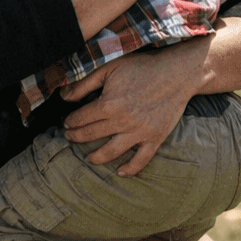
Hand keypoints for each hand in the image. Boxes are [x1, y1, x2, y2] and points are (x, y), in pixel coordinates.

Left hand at [59, 43, 205, 175]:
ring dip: (97, 157)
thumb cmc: (141, 68)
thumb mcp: (109, 68)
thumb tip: (64, 96)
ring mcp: (139, 132)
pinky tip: (120, 172)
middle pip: (92, 135)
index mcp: (109, 104)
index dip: (70, 122)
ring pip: (112, 152)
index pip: (81, 119)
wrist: (176, 73)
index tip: (66, 123)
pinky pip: (141, 159)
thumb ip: (84, 84)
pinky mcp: (155, 138)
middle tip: (70, 137)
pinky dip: (131, 169)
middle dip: (77, 137)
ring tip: (89, 158)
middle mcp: (122, 121)